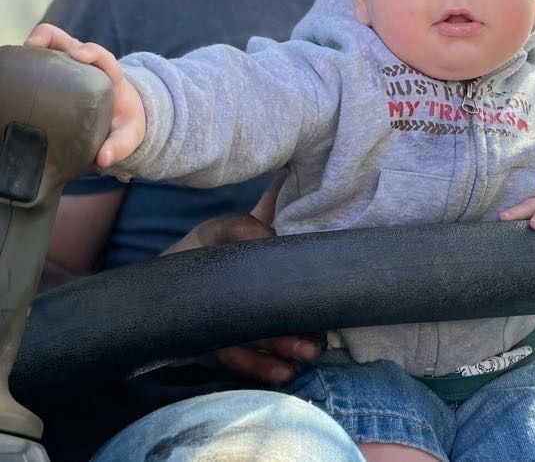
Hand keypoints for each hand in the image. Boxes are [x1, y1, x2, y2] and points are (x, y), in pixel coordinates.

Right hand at [25, 23, 145, 167]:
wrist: (120, 119)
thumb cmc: (124, 124)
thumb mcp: (129, 135)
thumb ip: (120, 145)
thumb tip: (103, 159)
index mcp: (111, 77)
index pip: (103, 57)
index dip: (93, 52)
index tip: (80, 55)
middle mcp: (87, 65)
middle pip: (70, 42)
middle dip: (54, 39)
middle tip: (37, 45)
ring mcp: (69, 65)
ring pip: (51, 44)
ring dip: (36, 43)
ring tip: (21, 54)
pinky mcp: (55, 71)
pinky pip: (39, 58)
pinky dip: (27, 58)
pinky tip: (13, 70)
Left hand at [164, 172, 319, 382]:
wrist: (150, 290)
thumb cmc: (192, 253)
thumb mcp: (214, 231)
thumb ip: (239, 225)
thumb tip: (268, 237)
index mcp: (257, 267)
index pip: (286, 271)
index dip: (304, 279)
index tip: (320, 288)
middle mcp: (253, 299)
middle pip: (279, 313)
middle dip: (300, 328)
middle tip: (317, 340)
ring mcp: (236, 325)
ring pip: (264, 338)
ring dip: (288, 347)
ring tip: (307, 353)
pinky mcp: (215, 346)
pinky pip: (239, 357)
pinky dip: (260, 365)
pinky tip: (282, 371)